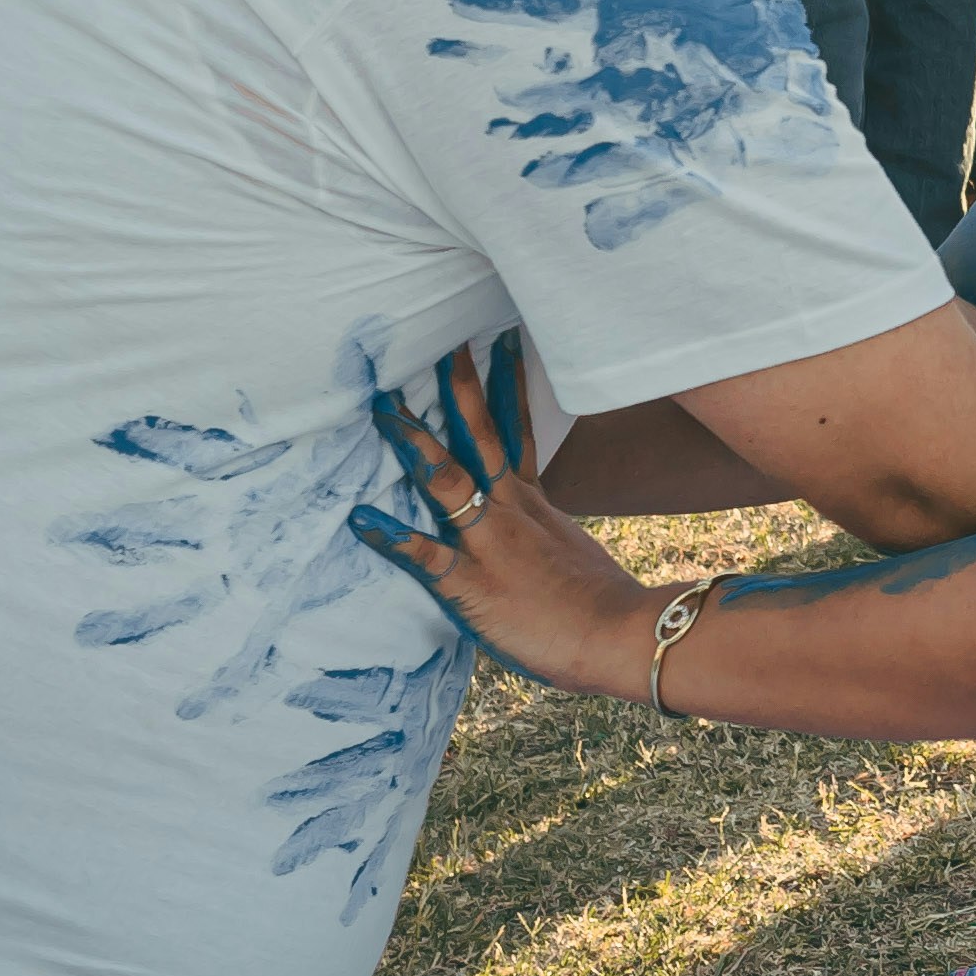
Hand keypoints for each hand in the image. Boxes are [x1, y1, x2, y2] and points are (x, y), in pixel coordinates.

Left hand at [350, 336, 654, 694]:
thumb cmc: (598, 604)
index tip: (499, 340)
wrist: (617, 635)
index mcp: (532, 502)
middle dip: (460, 387)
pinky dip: (390, 536)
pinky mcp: (469, 583)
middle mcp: (508, 509)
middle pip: (481, 435)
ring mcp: (488, 542)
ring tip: (382, 407)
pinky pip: (423, 556)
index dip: (505, 385)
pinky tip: (359, 518)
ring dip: (414, 442)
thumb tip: (532, 530)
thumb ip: (543, 531)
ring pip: (447, 480)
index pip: (517, 430)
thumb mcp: (571, 552)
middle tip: (444, 340)